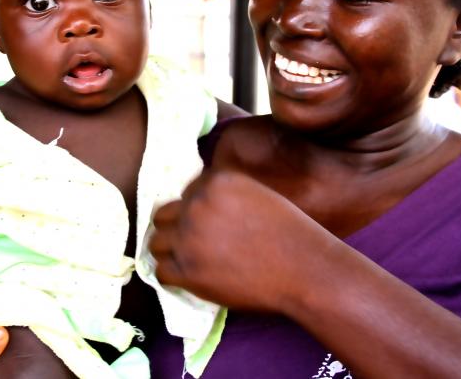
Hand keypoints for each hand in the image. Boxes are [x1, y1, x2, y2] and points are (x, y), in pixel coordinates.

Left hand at [149, 169, 335, 311]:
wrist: (304, 268)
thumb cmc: (289, 232)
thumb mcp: (256, 194)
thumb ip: (223, 194)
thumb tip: (193, 203)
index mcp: (216, 181)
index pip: (187, 193)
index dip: (198, 210)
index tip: (215, 226)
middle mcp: (198, 206)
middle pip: (165, 215)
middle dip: (178, 229)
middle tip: (199, 244)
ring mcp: (190, 239)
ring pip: (156, 243)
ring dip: (171, 252)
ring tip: (192, 261)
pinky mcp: (188, 272)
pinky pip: (161, 271)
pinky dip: (174, 277)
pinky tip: (192, 278)